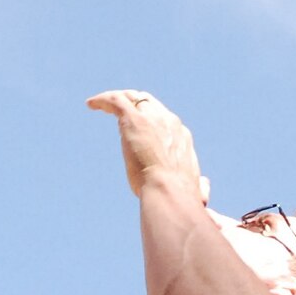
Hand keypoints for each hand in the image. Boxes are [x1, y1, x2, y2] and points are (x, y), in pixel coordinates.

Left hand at [86, 88, 209, 202]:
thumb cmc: (180, 197)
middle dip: (134, 104)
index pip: (164, 119)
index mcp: (181, 136)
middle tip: (118, 110)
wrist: (170, 191)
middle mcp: (169, 122)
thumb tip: (204, 190)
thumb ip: (200, 187)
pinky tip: (91, 104)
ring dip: (117, 99)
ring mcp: (152, 118)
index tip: (138, 127)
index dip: (150, 120)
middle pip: (149, 103)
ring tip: (99, 104)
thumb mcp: (195, 190)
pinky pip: (116, 100)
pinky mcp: (134, 119)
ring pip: (132, 97)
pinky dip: (103, 99)